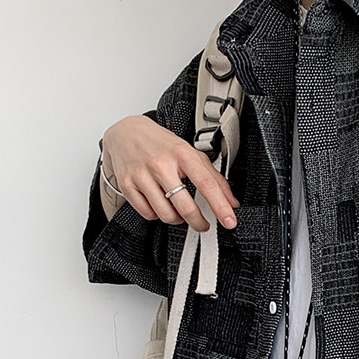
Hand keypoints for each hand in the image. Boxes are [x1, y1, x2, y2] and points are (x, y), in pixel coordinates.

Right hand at [101, 115, 240, 232]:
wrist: (126, 133)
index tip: (229, 221)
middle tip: (203, 224)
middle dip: (198, 222)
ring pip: (166, 215)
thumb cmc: (162, 145)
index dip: (220, 206)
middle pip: (185, 207)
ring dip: (177, 219)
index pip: (206, 184)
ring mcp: (142, 175)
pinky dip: (157, 215)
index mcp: (182, 153)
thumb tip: (231, 202)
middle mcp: (161, 164)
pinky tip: (160, 204)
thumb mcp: (191, 153)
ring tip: (179, 211)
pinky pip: (148, 214)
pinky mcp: (127, 185)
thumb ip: (214, 178)